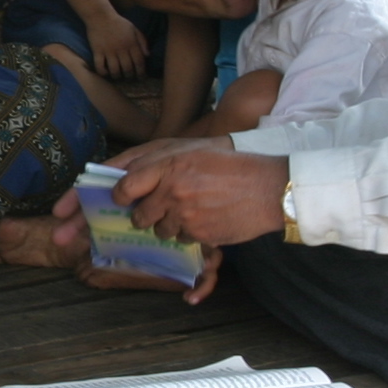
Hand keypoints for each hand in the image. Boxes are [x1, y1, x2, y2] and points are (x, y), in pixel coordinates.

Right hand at [88, 11, 150, 80]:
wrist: (100, 16)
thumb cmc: (118, 23)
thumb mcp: (134, 29)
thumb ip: (142, 41)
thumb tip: (148, 56)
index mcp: (131, 43)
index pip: (139, 62)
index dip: (141, 72)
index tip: (141, 77)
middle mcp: (121, 48)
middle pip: (128, 68)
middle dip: (130, 76)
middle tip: (129, 78)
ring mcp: (109, 51)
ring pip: (115, 70)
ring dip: (117, 76)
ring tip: (118, 76)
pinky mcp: (98, 51)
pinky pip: (100, 66)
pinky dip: (103, 73)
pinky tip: (106, 73)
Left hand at [122, 147, 288, 247]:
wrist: (268, 187)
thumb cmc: (230, 163)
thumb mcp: (192, 148)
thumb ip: (156, 159)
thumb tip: (121, 171)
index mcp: (168, 165)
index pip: (125, 187)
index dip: (119, 195)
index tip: (123, 198)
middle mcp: (173, 192)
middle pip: (139, 216)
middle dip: (144, 215)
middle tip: (158, 208)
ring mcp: (186, 216)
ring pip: (160, 231)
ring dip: (168, 224)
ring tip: (189, 209)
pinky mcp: (200, 235)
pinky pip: (182, 239)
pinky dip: (189, 232)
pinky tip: (205, 217)